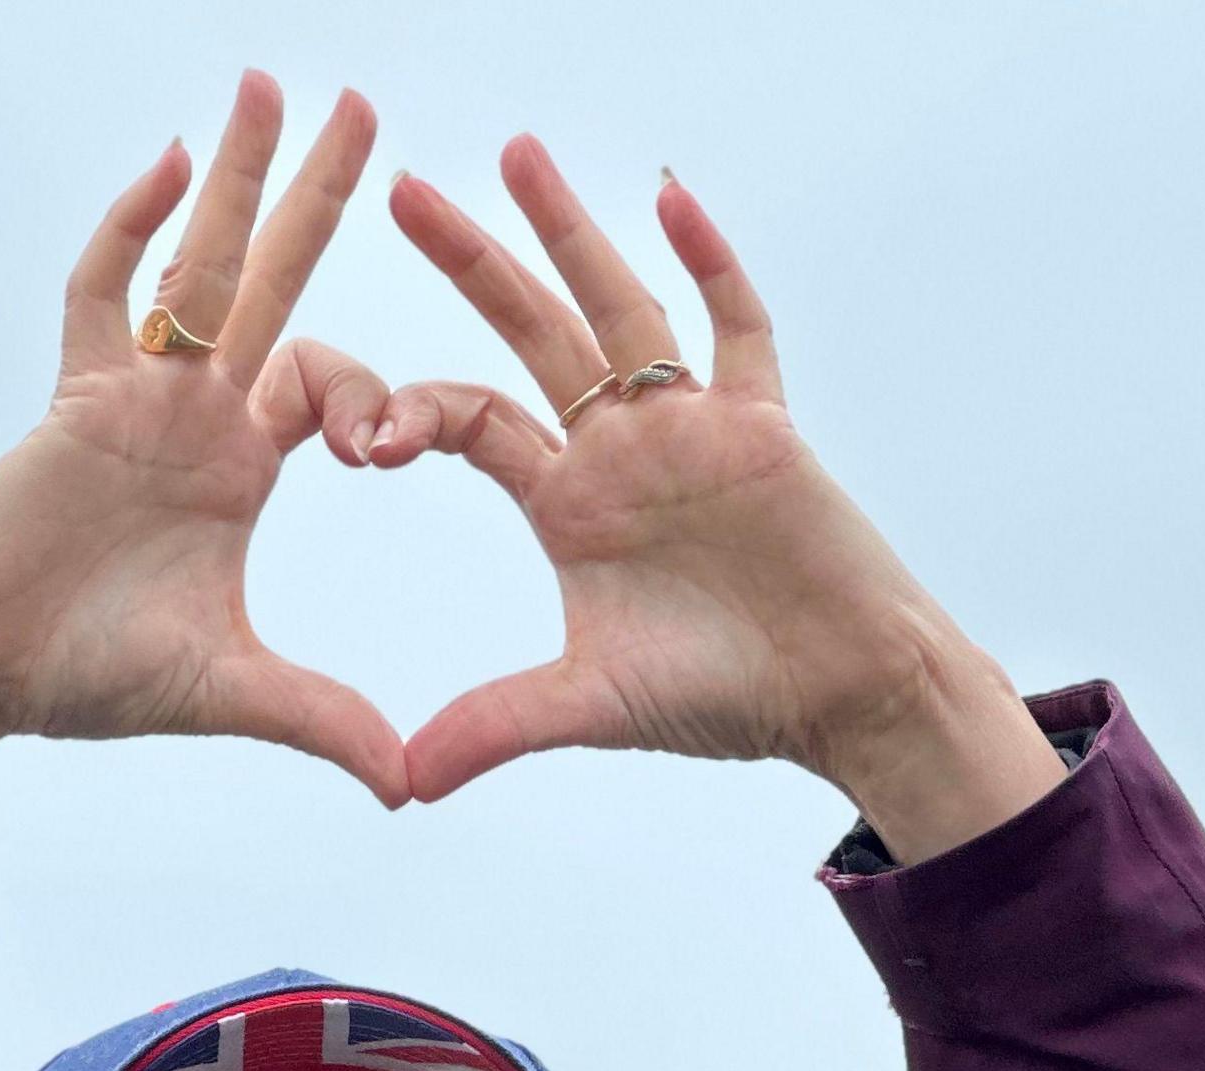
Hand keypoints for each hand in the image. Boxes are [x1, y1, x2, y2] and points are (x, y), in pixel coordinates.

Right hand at [0, 74, 406, 820]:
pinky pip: (104, 298)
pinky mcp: (70, 398)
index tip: (393, 447)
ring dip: (236, 176)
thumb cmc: (82, 674)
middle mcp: (194, 413)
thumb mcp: (227, 692)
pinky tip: (171, 163)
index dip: (376, 398)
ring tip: (272, 87)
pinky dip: (133, 231)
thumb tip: (410, 785)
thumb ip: (320, 719)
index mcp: (239, 465)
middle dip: (319, 194)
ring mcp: (132, 395)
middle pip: (274, 281)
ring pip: (197, 266)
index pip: (330, 386)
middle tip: (366, 106)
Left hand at [372, 139, 1067, 858]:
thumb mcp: (592, 705)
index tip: (363, 430)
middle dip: (468, 261)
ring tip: (516, 153)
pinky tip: (669, 200)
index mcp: (566, 501)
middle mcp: (619, 446)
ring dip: (570, 231)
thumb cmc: (726, 698)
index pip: (471, 420)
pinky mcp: (764, 424)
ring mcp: (691, 424)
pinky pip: (736, 329)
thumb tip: (402, 782)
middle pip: (529, 330)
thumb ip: (496, 726)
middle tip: (399, 190)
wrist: (840, 697)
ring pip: (620, 306)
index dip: (413, 412)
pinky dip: (709, 264)